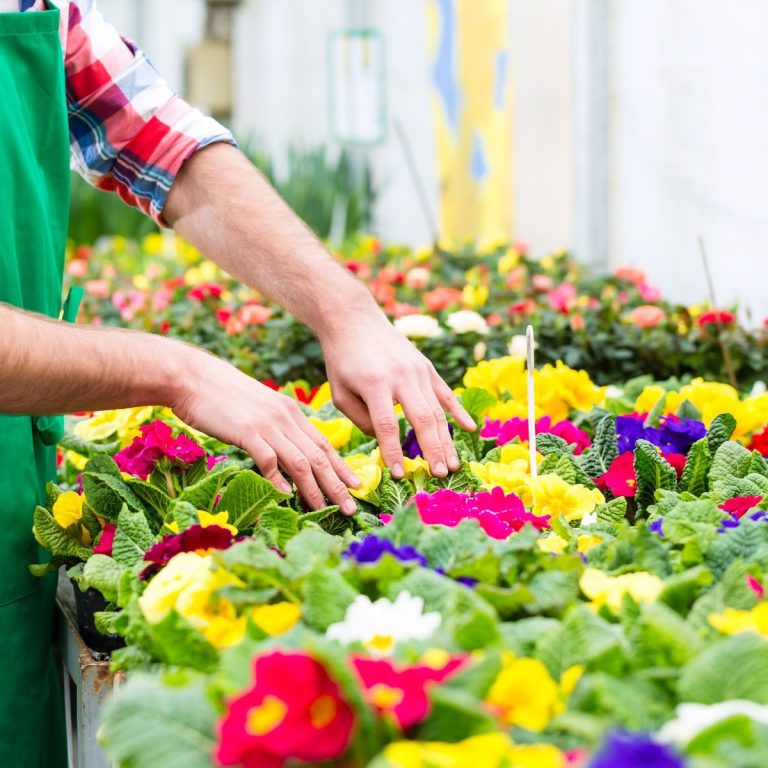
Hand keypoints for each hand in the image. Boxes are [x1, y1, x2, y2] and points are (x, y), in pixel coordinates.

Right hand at [171, 349, 360, 513]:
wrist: (193, 377)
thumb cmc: (222, 395)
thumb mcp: (259, 407)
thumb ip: (276, 427)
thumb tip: (285, 453)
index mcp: (291, 412)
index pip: (324, 444)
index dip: (342, 467)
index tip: (356, 486)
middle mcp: (286, 417)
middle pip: (319, 456)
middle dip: (338, 484)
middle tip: (351, 508)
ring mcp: (268, 424)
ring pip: (301, 461)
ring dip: (314, 489)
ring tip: (325, 510)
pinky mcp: (247, 431)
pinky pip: (269, 460)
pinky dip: (279, 480)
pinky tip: (287, 496)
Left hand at [321, 318, 475, 478]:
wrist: (354, 320)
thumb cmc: (342, 360)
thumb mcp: (340, 392)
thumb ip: (361, 420)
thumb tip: (384, 440)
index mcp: (375, 384)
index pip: (387, 425)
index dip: (394, 452)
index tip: (399, 474)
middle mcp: (402, 376)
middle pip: (422, 419)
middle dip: (432, 450)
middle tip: (440, 476)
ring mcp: (418, 370)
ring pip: (437, 409)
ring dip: (447, 439)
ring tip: (452, 464)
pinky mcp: (426, 366)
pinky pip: (445, 392)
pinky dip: (458, 411)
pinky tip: (470, 428)